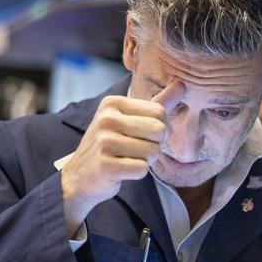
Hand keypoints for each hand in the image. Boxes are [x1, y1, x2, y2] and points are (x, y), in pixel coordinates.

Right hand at [60, 82, 183, 236]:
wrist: (79, 176)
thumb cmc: (111, 145)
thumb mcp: (129, 119)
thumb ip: (157, 104)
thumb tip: (182, 85)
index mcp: (113, 103)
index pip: (159, 111)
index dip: (161, 128)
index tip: (146, 136)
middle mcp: (106, 119)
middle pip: (159, 130)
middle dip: (156, 145)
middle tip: (138, 150)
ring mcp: (103, 142)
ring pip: (153, 151)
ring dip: (146, 160)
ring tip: (127, 159)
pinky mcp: (105, 165)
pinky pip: (142, 169)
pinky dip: (137, 173)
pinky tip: (121, 170)